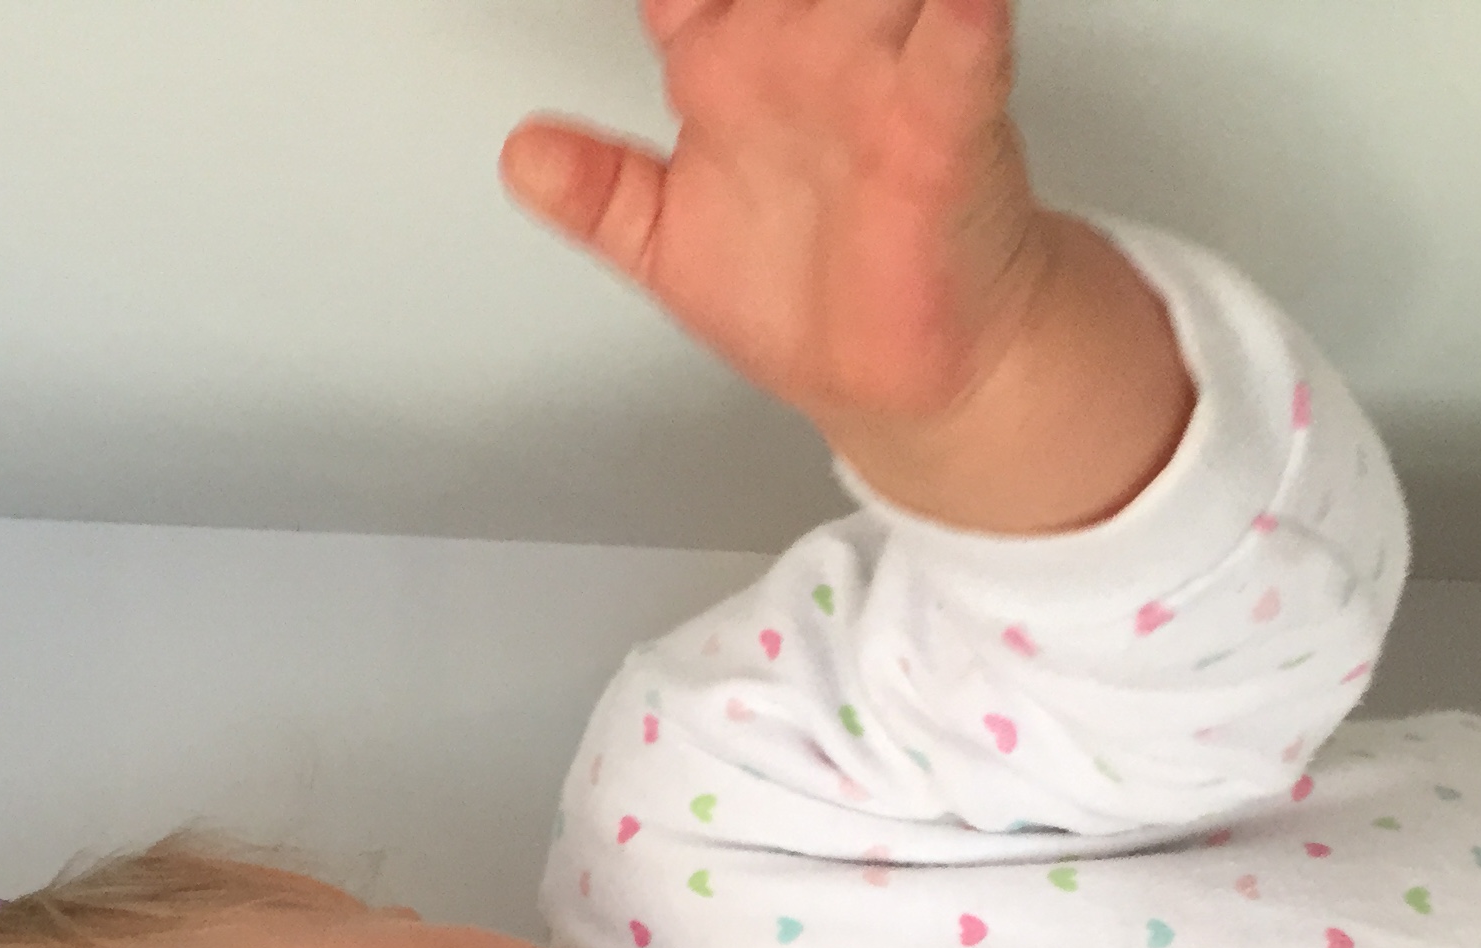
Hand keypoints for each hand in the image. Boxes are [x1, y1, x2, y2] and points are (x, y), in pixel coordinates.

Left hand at [500, 0, 1054, 436]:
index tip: (677, 13)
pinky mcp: (945, 125)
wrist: (902, 378)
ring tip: (858, 2)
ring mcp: (873, 78)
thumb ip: (598, 194)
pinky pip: (955, 45)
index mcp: (724, 65)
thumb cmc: (802, 301)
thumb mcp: (667, 248)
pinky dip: (957, 16)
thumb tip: (522, 155)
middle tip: (771, 8)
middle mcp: (799, 51)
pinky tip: (954, 3)